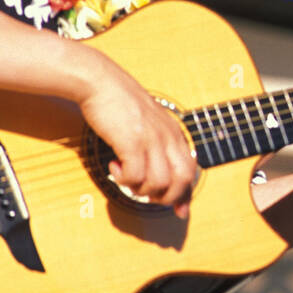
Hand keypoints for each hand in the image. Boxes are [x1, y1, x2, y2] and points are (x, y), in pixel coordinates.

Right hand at [76, 51, 197, 218]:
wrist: (100, 81)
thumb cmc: (120, 103)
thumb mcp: (148, 122)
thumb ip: (157, 144)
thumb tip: (159, 173)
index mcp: (174, 133)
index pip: (191, 170)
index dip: (185, 195)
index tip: (180, 211)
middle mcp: (168, 137)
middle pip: (182, 180)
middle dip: (166, 197)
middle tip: (145, 195)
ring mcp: (151, 139)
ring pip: (159, 183)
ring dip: (141, 190)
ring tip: (126, 178)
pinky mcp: (131, 141)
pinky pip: (135, 176)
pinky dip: (124, 179)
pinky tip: (114, 167)